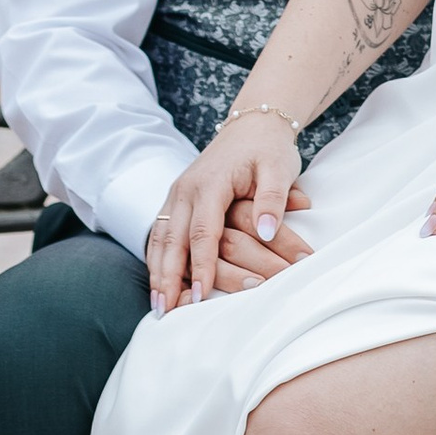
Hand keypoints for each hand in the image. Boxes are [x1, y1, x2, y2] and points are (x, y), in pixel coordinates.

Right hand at [147, 107, 309, 312]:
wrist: (253, 124)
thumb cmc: (268, 149)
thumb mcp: (279, 168)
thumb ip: (273, 199)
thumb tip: (267, 232)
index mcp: (210, 183)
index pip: (203, 231)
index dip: (202, 265)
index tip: (201, 295)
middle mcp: (186, 190)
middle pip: (173, 240)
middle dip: (169, 277)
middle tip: (167, 310)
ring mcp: (177, 195)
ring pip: (161, 238)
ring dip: (158, 272)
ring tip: (158, 305)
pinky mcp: (176, 201)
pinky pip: (160, 233)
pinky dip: (157, 260)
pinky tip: (158, 283)